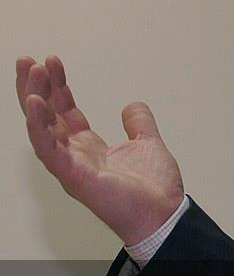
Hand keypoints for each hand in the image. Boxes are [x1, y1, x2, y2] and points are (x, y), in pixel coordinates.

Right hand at [16, 55, 184, 245]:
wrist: (164, 215)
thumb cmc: (154, 191)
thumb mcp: (148, 144)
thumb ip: (138, 124)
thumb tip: (132, 106)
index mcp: (89, 148)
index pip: (65, 111)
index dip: (57, 86)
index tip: (52, 62)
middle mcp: (74, 155)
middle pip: (46, 116)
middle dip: (34, 88)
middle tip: (26, 60)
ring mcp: (71, 166)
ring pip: (42, 127)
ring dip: (33, 98)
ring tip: (28, 71)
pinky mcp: (73, 175)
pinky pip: (48, 148)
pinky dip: (39, 125)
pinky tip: (34, 102)